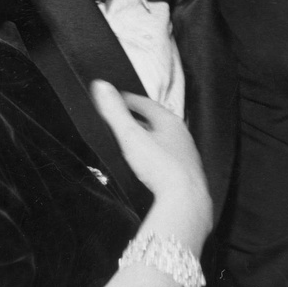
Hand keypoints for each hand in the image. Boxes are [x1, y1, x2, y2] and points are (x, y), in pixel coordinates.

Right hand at [90, 81, 211, 237]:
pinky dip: (157, 155)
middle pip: (158, 121)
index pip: (147, 103)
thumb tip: (101, 86)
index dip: (129, 100)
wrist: (185, 200)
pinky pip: (169, 157)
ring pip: (165, 139)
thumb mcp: (131, 136)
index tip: (118, 99)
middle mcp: (181, 134)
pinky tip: (150, 165)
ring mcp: (186, 154)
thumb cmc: (160, 167)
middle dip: (140, 118)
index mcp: (169, 121)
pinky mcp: (186, 172)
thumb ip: (115, 112)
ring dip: (150, 137)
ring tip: (135, 140)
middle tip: (125, 117)